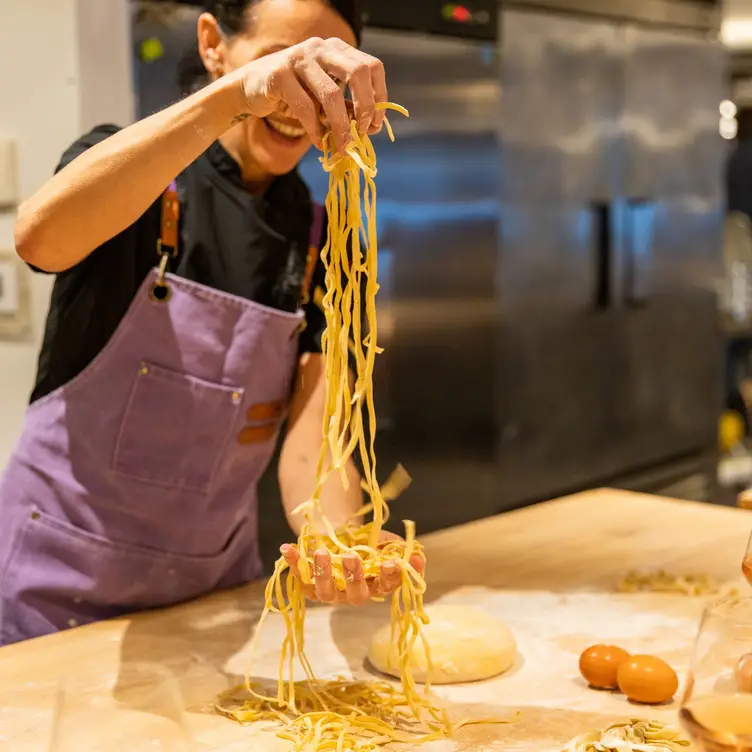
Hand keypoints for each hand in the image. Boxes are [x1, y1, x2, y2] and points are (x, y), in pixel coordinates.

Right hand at [237, 37, 386, 150]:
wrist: (250, 88)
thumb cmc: (292, 94)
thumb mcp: (323, 98)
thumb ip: (345, 106)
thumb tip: (369, 128)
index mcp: (336, 49)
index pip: (372, 66)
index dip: (379, 97)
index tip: (375, 125)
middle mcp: (320, 48)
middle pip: (358, 73)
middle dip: (365, 108)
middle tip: (362, 134)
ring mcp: (299, 58)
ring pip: (332, 95)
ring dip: (341, 126)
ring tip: (342, 147)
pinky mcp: (280, 74)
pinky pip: (306, 107)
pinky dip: (315, 130)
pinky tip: (318, 143)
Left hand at [280, 531, 425, 606]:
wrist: (338, 537)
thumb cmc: (366, 541)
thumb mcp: (384, 541)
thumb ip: (399, 548)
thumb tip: (417, 556)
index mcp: (376, 584)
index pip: (388, 587)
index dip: (392, 577)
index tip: (393, 563)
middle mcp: (354, 594)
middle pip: (356, 595)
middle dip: (354, 577)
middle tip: (351, 557)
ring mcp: (331, 591)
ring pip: (326, 591)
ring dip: (323, 572)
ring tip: (321, 552)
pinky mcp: (309, 584)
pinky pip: (300, 578)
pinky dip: (293, 563)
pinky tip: (286, 548)